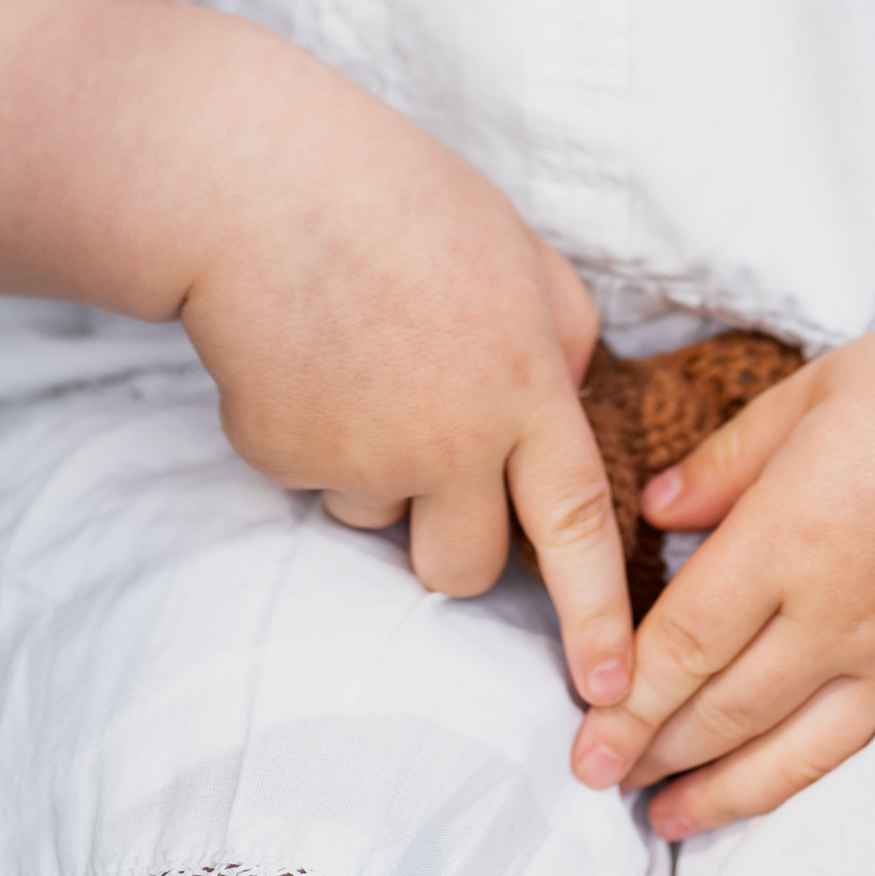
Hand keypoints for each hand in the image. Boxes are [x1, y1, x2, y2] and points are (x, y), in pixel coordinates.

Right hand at [176, 46, 632, 712]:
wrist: (259, 185)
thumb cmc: (397, 200)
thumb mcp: (516, 250)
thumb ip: (558, 333)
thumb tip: (568, 401)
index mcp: (521, 387)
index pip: (575, 527)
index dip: (596, 617)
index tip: (615, 690)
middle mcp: (448, 441)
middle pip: (463, 567)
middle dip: (449, 540)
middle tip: (425, 448)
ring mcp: (360, 459)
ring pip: (377, 520)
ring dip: (371, 472)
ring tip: (355, 360)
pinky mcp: (282, 460)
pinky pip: (311, 479)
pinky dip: (307, 434)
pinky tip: (301, 356)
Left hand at [568, 291, 874, 835]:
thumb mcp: (818, 390)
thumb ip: (730, 461)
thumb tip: (658, 514)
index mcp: (793, 533)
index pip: (687, 641)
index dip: (628, 699)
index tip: (584, 738)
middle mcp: (840, 611)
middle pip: (727, 707)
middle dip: (655, 753)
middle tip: (599, 782)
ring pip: (794, 747)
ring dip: (722, 789)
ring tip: (667, 818)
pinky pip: (861, 730)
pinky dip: (804, 765)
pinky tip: (774, 772)